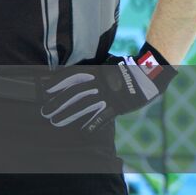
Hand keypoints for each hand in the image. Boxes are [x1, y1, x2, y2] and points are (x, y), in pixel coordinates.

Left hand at [40, 44, 174, 131]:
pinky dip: (93, 124)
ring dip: (68, 114)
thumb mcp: (106, 63)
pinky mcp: (119, 106)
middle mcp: (100, 82)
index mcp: (95, 70)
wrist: (151, 72)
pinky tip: (83, 132)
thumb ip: (92, 68)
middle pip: (74, 93)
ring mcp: (109, 95)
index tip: (44, 89)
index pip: (72, 75)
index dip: (57, 82)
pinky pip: (104, 116)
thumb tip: (71, 70)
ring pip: (84, 105)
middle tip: (44, 111)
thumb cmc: (126, 67)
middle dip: (58, 103)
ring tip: (55, 122)